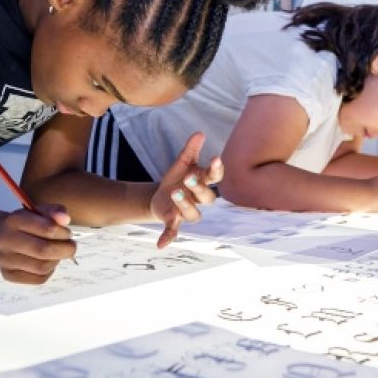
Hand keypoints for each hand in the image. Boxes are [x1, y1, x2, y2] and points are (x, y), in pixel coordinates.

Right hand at [0, 204, 73, 284]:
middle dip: (65, 250)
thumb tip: (65, 219)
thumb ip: (55, 212)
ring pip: (42, 267)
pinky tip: (47, 262)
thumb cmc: (27, 223)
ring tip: (57, 253)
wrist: (1, 237)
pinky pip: (39, 279)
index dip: (63, 233)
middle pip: (43, 251)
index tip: (68, 234)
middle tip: (71, 246)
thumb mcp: (40, 212)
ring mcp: (5, 260)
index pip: (47, 229)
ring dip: (57, 260)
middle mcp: (5, 240)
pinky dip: (49, 271)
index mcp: (14, 220)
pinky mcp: (8, 275)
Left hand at [150, 132, 221, 247]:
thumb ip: (190, 150)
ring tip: (175, 192)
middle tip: (189, 178)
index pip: (215, 178)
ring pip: (193, 214)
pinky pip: (173, 231)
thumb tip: (199, 133)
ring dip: (185, 204)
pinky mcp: (173, 221)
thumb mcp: (182, 163)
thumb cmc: (177, 178)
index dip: (216, 170)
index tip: (215, 159)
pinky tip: (160, 245)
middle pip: (207, 197)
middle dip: (199, 188)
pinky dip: (167, 238)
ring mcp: (186, 212)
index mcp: (203, 183)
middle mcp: (198, 200)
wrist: (161, 196)